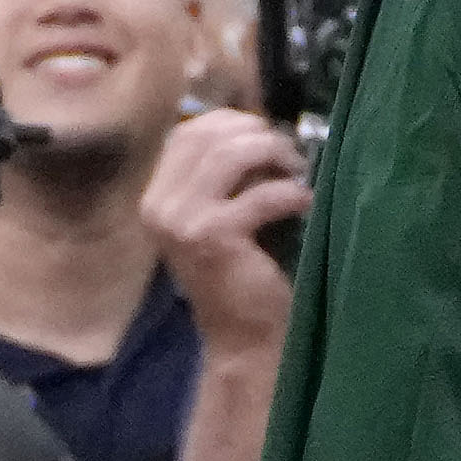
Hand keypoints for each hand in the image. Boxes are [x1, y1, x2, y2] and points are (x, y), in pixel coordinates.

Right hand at [141, 102, 314, 357]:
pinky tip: (305, 202)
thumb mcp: (217, 217)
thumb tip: (258, 128)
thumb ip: (221, 177)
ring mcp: (181, 222)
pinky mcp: (212, 238)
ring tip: (297, 171)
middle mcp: (159, 206)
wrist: (242, 338)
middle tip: (289, 152)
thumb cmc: (238, 275)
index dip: (229, 122)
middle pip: (207, 136)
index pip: (187, 134)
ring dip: (272, 154)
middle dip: (256, 134)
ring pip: (229, 155)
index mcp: (156, 198)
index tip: (264, 133)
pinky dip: (290, 192)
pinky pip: (259, 195)